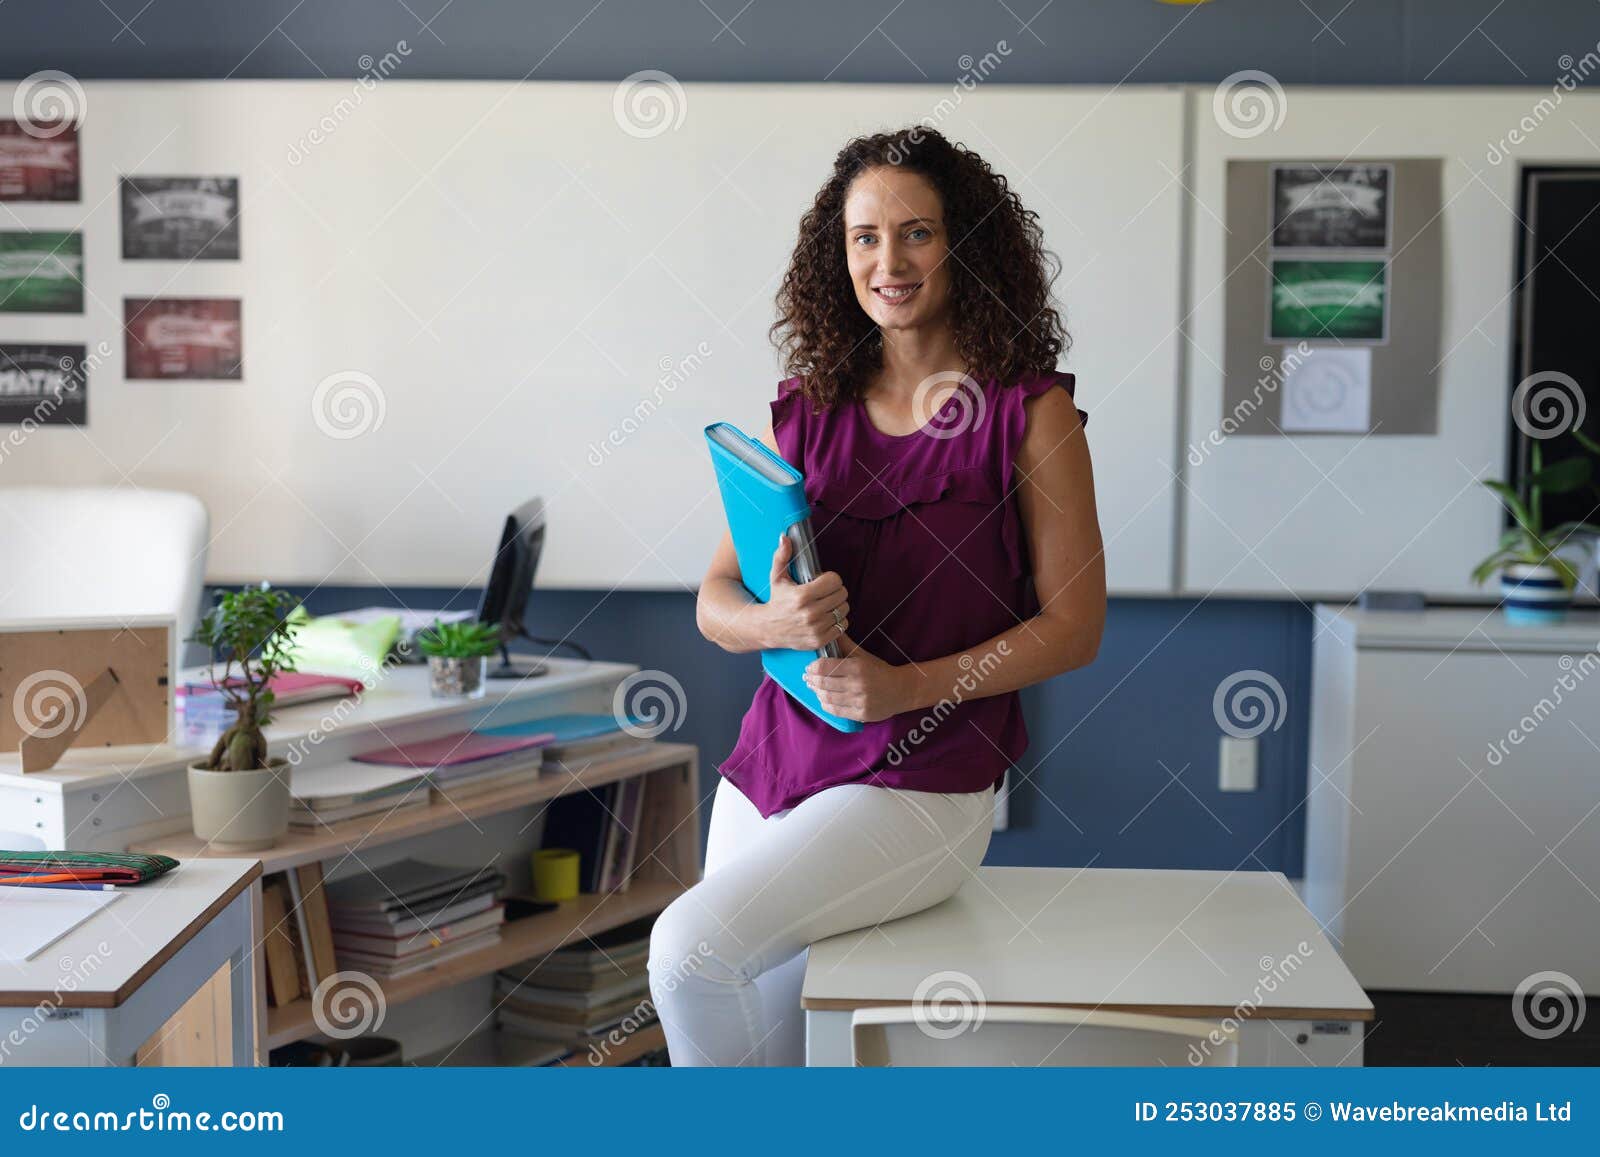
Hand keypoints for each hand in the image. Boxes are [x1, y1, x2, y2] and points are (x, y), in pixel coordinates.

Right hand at [760, 533, 849, 650]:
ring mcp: (815, 628)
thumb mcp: (776, 577)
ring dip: (838, 606)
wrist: (767, 629)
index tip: (824, 581)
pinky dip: (838, 621)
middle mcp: (810, 612)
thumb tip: (784, 538)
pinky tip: (826, 618)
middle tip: (826, 593)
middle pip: (842, 594)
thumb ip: (782, 556)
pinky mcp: (819, 640)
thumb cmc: (775, 600)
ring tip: (826, 605)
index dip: (831, 578)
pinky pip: (842, 626)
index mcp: (802, 595)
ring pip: (844, 610)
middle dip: (835, 591)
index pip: (835, 580)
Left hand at [803, 634, 919, 722]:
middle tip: (807, 678)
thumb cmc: (879, 670)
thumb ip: (845, 644)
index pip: (826, 667)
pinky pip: (836, 711)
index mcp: (857, 667)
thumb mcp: (863, 655)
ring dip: (817, 692)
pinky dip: (826, 705)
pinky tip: (823, 699)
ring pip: (828, 698)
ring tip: (813, 687)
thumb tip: (831, 630)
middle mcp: (857, 684)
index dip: (813, 667)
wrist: (902, 690)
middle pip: (824, 683)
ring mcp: (859, 701)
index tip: (809, 667)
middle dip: (812, 680)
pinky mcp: (861, 714)